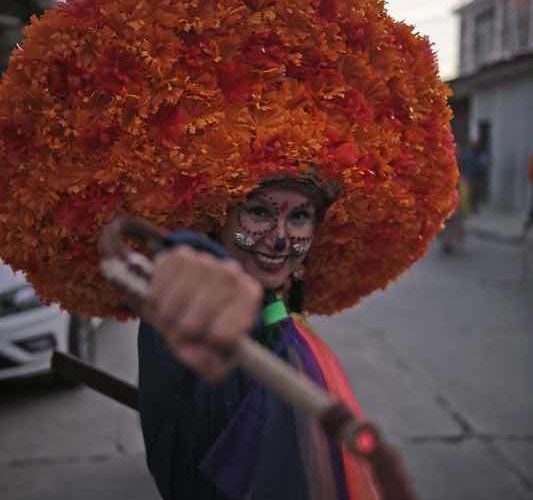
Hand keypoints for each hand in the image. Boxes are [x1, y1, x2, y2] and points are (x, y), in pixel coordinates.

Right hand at [142, 246, 262, 381]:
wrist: (191, 298)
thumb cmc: (209, 327)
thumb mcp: (215, 353)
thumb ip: (210, 364)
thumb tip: (200, 361)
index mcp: (249, 296)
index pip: (227, 333)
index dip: (210, 344)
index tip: (209, 342)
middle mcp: (231, 273)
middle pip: (195, 321)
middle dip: (183, 335)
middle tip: (184, 333)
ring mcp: (205, 260)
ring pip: (176, 302)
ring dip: (167, 317)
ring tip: (173, 318)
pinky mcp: (179, 255)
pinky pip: (159, 283)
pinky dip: (156, 299)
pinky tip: (165, 300)